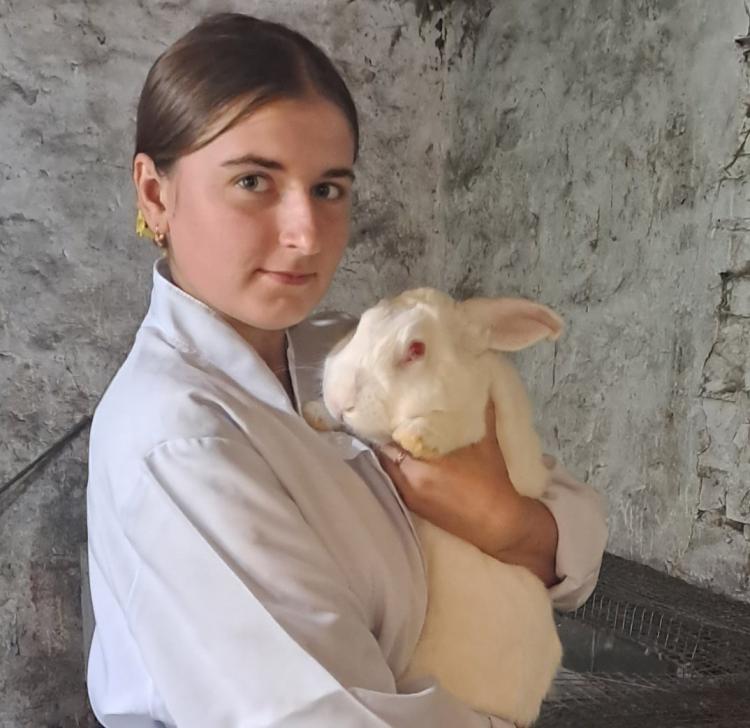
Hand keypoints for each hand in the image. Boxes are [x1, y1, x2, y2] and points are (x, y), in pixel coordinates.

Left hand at [376, 400, 558, 585]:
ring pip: (390, 471)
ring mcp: (411, 499)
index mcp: (418, 469)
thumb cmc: (492, 483)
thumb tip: (485, 388)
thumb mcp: (487, 445)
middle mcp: (408, 485)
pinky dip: (400, 471)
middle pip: (384, 457)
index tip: (393, 412)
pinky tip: (410, 460)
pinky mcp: (417, 509)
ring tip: (401, 437)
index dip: (388, 427)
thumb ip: (482, 414)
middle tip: (395, 422)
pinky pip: (398, 484)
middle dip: (389, 440)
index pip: (388, 444)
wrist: (501, 525)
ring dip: (393, 457)